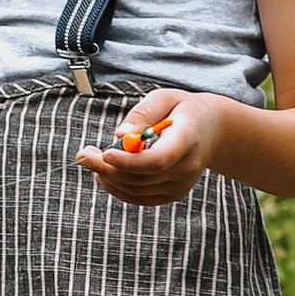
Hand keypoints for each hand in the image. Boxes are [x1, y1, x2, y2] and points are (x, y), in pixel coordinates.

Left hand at [77, 87, 227, 201]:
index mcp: (188, 140)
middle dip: (107, 167)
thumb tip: (120, 135)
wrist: (211, 130)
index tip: (105, 153)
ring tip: (88, 159)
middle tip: (82, 155)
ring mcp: (181, 185)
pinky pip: (140, 197)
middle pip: (142, 178)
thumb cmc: (183, 110)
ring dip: (108, 177)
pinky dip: (118, 188)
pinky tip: (103, 174)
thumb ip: (143, 112)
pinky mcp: (173, 194)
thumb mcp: (165, 98)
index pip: (158, 160)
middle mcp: (187, 168)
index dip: (129, 161)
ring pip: (136, 190)